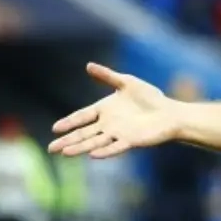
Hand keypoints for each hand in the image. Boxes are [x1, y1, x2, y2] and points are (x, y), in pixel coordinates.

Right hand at [48, 63, 182, 158]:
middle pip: (83, 133)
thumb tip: (88, 65)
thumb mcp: (127, 83)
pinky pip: (115, 147)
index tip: (55, 128)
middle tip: (50, 148)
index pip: (82, 117)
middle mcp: (108, 124)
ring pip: (94, 142)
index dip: (69, 122)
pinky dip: (104, 151)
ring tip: (64, 153)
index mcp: (104, 110)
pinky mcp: (130, 141)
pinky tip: (92, 155)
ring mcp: (118, 134)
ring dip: (80, 147)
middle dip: (67, 140)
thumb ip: (107, 76)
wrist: (170, 112)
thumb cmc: (150, 98)